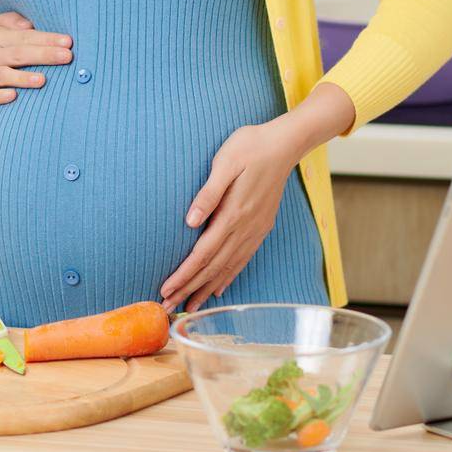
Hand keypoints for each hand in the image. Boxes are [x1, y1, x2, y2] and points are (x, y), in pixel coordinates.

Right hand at [0, 10, 72, 114]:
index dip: (46, 39)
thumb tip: (31, 23)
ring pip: (1, 76)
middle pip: (17, 54)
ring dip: (22, 77)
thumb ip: (9, 22)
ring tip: (43, 80)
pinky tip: (13, 96)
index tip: (68, 42)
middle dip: (43, 55)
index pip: (23, 37)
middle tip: (67, 56)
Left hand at [159, 119, 302, 313]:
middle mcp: (245, 228)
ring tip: (190, 306)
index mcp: (233, 213)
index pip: (203, 253)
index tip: (166, 290)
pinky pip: (242, 260)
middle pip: (213, 267)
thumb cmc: (249, 147)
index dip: (184, 274)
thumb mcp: (225, 161)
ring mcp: (255, 230)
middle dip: (189, 288)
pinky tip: (218, 288)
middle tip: (169, 307)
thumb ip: (208, 193)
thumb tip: (190, 221)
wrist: (284, 144)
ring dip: (207, 288)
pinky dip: (228, 277)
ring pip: (228, 268)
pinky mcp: (261, 227)